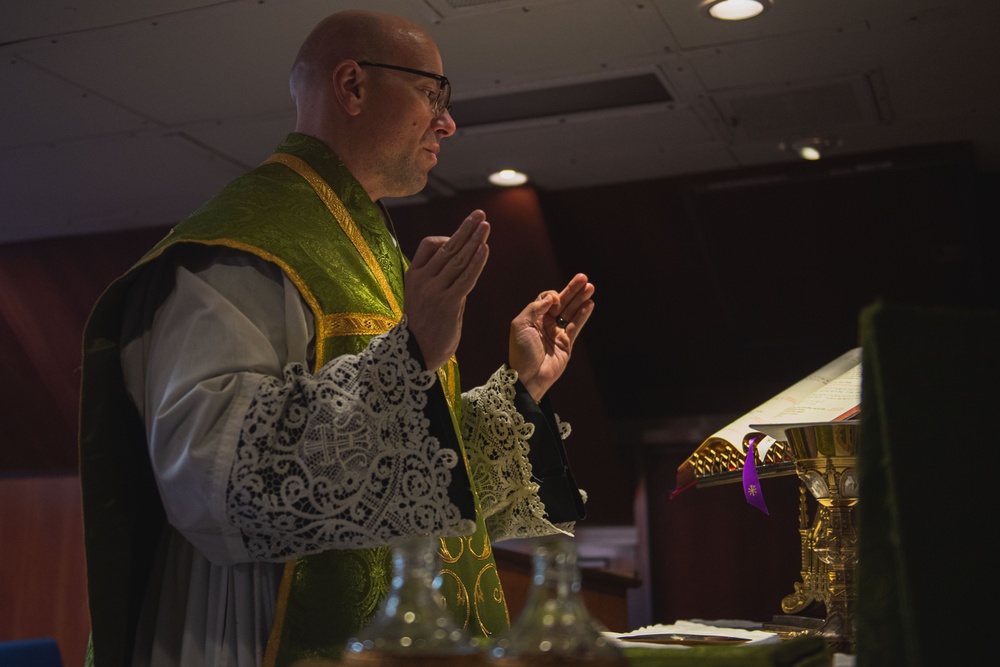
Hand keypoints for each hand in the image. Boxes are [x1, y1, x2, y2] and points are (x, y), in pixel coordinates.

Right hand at [403, 210, 489, 370]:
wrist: (414, 355)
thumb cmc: (423, 329)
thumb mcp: (427, 300)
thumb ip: (445, 283)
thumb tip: (467, 269)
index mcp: (413, 276)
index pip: (429, 245)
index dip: (448, 237)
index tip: (461, 238)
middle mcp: (422, 280)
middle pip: (447, 247)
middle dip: (466, 229)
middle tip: (480, 214)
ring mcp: (434, 291)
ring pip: (458, 259)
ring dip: (475, 241)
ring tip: (486, 226)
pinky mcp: (447, 303)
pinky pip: (465, 277)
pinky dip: (477, 262)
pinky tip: (485, 249)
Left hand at [509, 273, 594, 401]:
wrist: (528, 377)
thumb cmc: (521, 352)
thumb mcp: (520, 325)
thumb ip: (534, 308)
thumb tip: (551, 297)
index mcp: (533, 318)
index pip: (546, 300)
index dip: (552, 296)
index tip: (554, 300)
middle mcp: (545, 324)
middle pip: (562, 303)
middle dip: (572, 290)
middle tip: (583, 278)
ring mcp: (557, 333)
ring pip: (571, 312)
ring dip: (580, 299)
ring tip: (590, 287)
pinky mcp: (566, 344)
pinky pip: (576, 326)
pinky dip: (583, 314)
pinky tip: (590, 304)